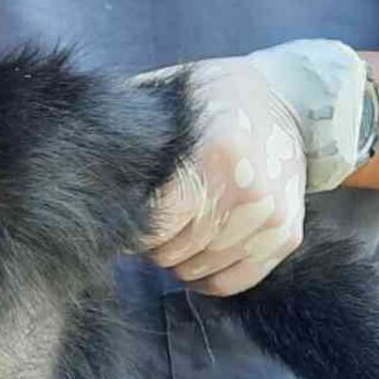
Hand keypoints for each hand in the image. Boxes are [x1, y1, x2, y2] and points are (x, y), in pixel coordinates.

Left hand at [141, 59, 307, 296]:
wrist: (290, 102)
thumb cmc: (218, 99)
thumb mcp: (173, 96)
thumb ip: (134, 130)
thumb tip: (88, 164)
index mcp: (214, 155)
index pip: (158, 224)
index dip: (134, 231)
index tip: (125, 222)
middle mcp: (247, 192)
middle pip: (175, 251)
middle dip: (153, 246)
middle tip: (149, 229)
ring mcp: (270, 218)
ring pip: (199, 270)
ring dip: (178, 260)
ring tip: (175, 236)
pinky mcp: (286, 237)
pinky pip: (233, 282)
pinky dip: (207, 278)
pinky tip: (197, 257)